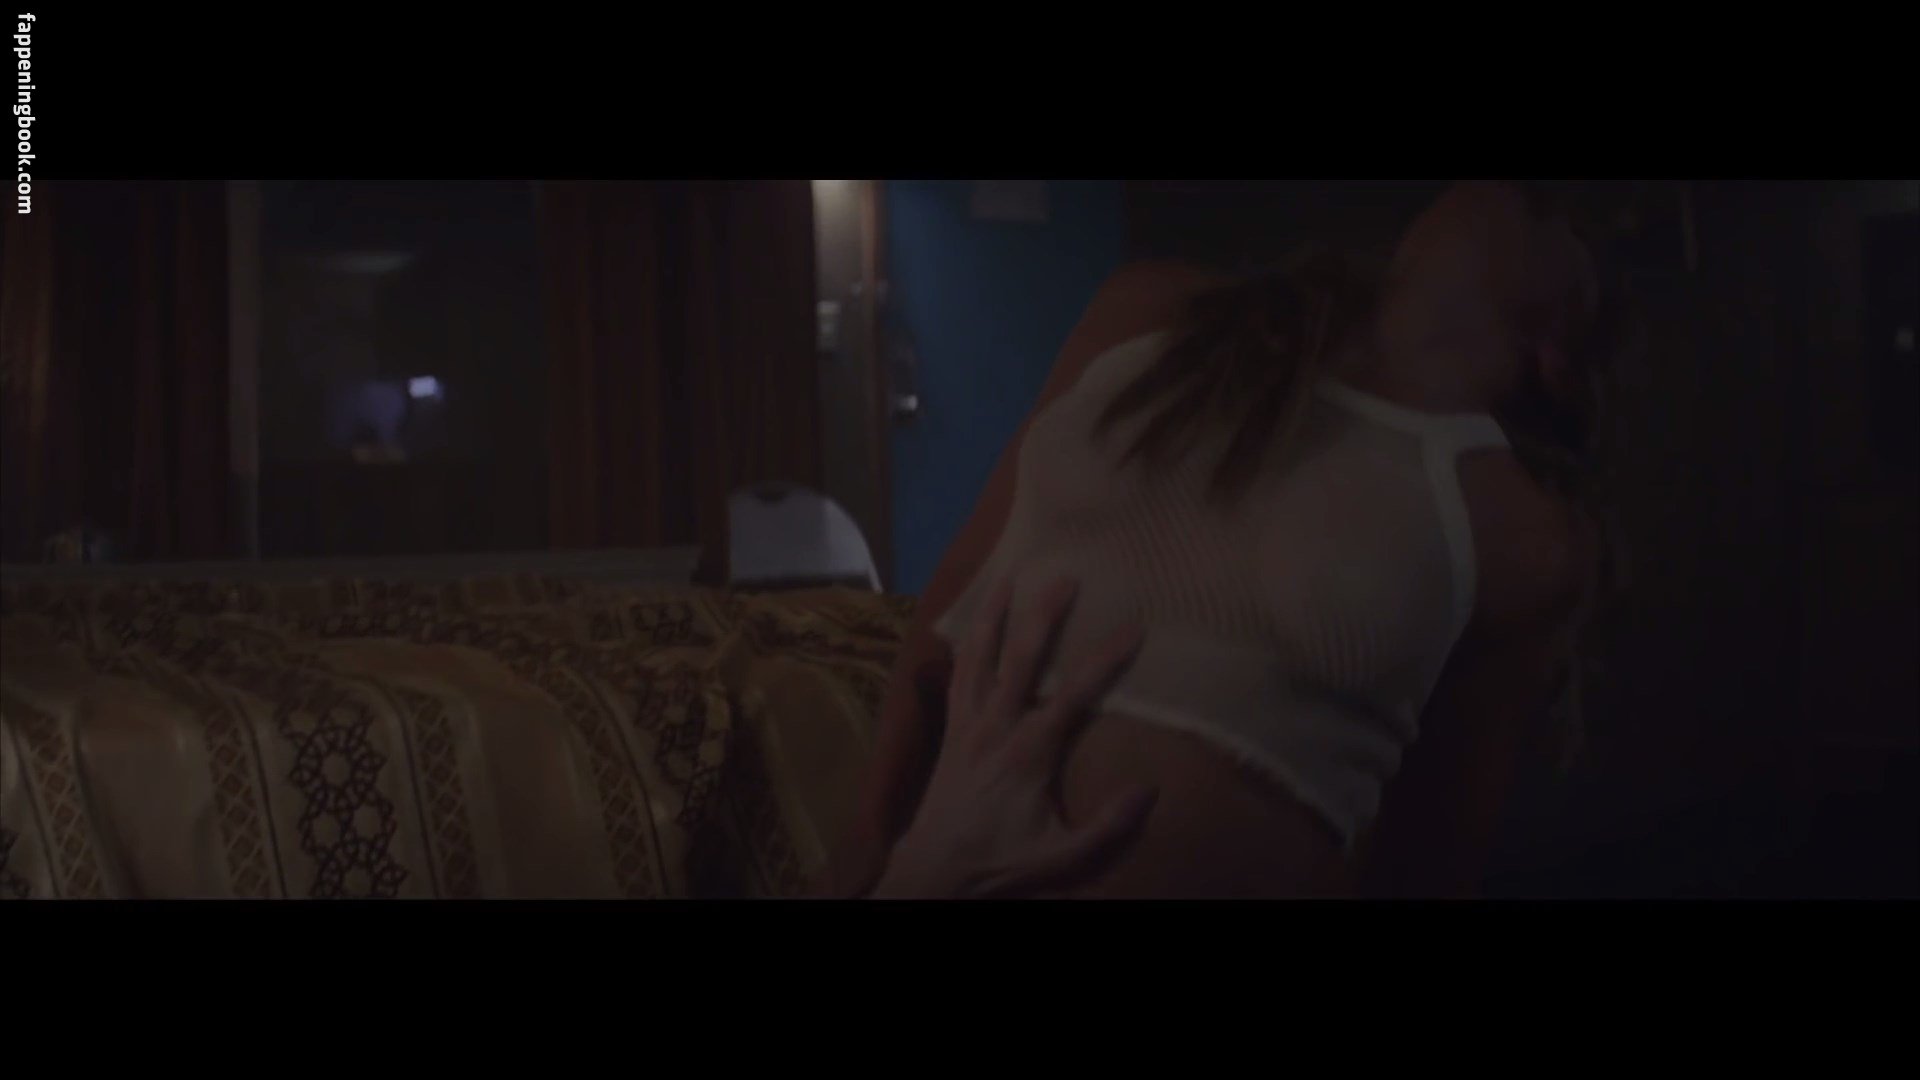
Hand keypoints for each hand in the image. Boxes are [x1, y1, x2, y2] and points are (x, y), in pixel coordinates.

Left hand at [871, 577, 1153, 897]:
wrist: (935, 869)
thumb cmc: (1002, 860)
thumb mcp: (1063, 856)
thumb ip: (1108, 826)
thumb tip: (1151, 791)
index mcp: (1031, 750)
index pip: (1076, 694)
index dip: (1106, 658)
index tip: (1134, 626)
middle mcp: (996, 725)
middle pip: (1022, 657)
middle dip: (1044, 613)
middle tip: (1065, 575)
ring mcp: (968, 722)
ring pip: (980, 655)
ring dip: (994, 614)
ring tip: (1007, 576)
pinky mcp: (949, 728)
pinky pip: (955, 675)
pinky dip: (963, 644)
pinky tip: (967, 623)